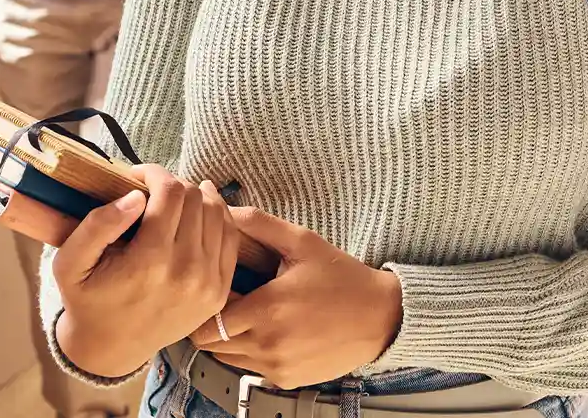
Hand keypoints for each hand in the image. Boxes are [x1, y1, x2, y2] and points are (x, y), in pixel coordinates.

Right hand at [52, 168, 240, 378]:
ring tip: (174, 200)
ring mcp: (209, 283)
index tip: (138, 176)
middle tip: (152, 191)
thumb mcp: (70, 263)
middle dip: (173, 184)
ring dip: (197, 197)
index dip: (155, 173)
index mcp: (150, 262)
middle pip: (195, 198)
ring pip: (217, 212)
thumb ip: (97, 225)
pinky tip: (199, 212)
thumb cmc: (88, 299)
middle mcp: (187, 271)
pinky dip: (218, 217)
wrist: (113, 347)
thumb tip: (136, 196)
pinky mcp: (220, 291)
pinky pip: (230, 237)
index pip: (171, 192)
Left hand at [188, 208, 401, 388]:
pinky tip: (272, 332)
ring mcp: (277, 367)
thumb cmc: (343, 279)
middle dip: (212, 323)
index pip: (207, 320)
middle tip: (230, 302)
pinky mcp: (287, 379)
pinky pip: (252, 370)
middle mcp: (268, 344)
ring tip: (251, 316)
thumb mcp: (302, 243)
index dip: (207, 303)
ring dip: (230, 340)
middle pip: (211, 343)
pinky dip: (252, 354)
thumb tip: (224, 208)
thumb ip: (260, 224)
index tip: (218, 289)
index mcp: (267, 309)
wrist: (381, 318)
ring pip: (228, 359)